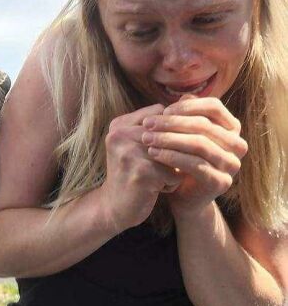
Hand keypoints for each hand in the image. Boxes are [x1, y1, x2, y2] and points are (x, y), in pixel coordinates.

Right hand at [100, 103, 184, 231]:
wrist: (114, 208)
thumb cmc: (134, 173)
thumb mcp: (139, 144)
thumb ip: (158, 124)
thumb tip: (192, 98)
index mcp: (119, 124)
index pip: (162, 114)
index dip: (171, 133)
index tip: (158, 151)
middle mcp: (120, 135)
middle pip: (170, 135)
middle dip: (173, 154)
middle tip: (159, 168)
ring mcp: (128, 153)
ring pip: (174, 155)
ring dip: (172, 169)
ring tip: (156, 179)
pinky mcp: (140, 173)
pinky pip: (174, 173)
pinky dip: (170, 184)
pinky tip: (154, 190)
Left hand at [140, 94, 247, 218]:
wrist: (183, 196)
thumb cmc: (181, 160)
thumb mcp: (183, 134)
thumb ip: (185, 115)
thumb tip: (181, 97)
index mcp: (231, 128)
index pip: (213, 107)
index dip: (186, 107)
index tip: (162, 111)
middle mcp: (237, 145)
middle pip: (204, 126)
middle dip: (172, 123)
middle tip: (147, 124)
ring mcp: (231, 164)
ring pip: (199, 144)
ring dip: (169, 139)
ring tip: (146, 139)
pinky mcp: (221, 182)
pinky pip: (195, 165)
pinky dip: (172, 157)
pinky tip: (153, 154)